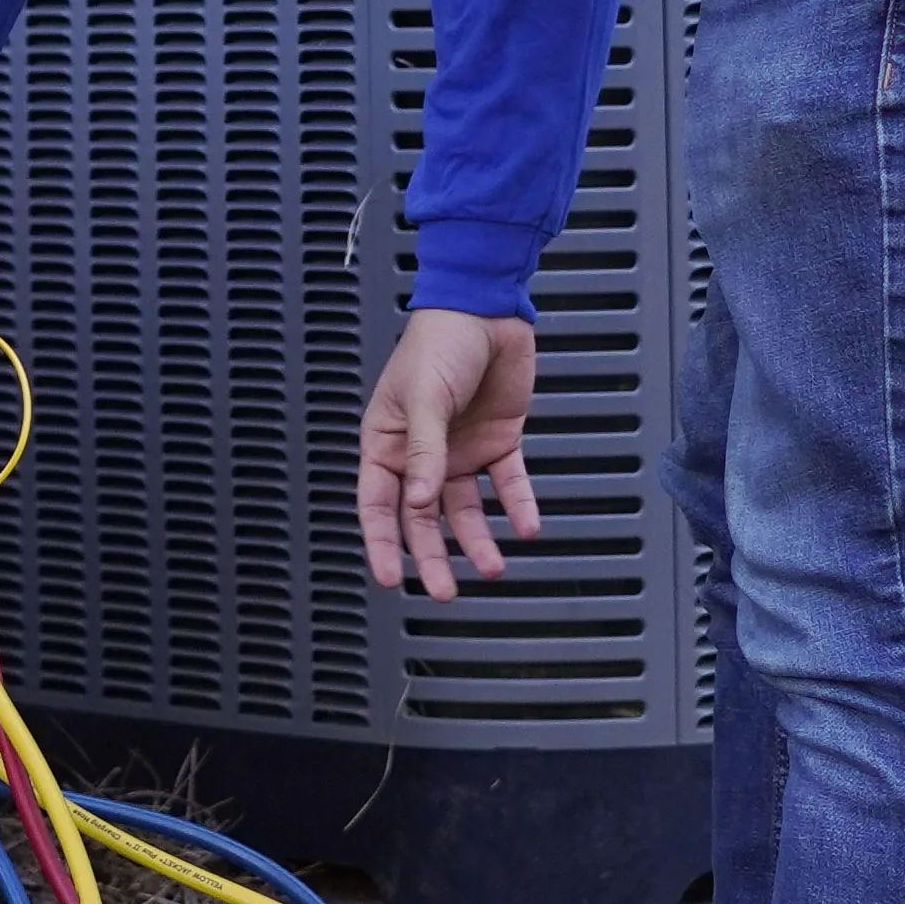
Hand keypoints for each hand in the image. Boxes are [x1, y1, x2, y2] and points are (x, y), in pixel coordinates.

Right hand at [358, 308, 540, 599]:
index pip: (378, 502)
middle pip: (422, 518)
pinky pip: (506, 484)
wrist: (486, 310)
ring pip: (464, 510)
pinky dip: (516, 506)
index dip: (380, 542)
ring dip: (477, 540)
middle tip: (443, 593)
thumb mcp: (423, 397)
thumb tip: (417, 504)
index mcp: (388, 440)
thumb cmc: (438, 343)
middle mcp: (422, 453)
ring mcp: (459, 450)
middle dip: (432, 557)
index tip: (388, 579)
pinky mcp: (497, 442)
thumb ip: (423, 452)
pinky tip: (526, 526)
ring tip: (493, 568)